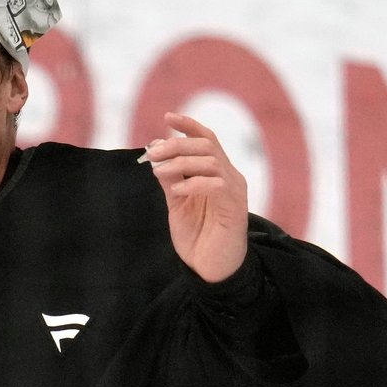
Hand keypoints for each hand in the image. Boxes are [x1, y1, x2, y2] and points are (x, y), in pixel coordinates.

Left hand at [139, 112, 248, 282]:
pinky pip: (216, 184)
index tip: (167, 117)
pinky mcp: (235, 208)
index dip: (188, 125)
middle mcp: (229, 177)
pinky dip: (193, 182)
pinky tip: (177, 190)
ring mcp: (234, 191)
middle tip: (151, 153)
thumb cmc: (197, 237)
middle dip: (176, 144)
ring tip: (158, 172)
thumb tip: (155, 152)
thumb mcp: (177, 203)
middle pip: (207, 144)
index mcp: (216, 173)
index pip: (207, 139)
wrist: (211, 269)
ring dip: (181, 162)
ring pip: (212, 160)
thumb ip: (170, 179)